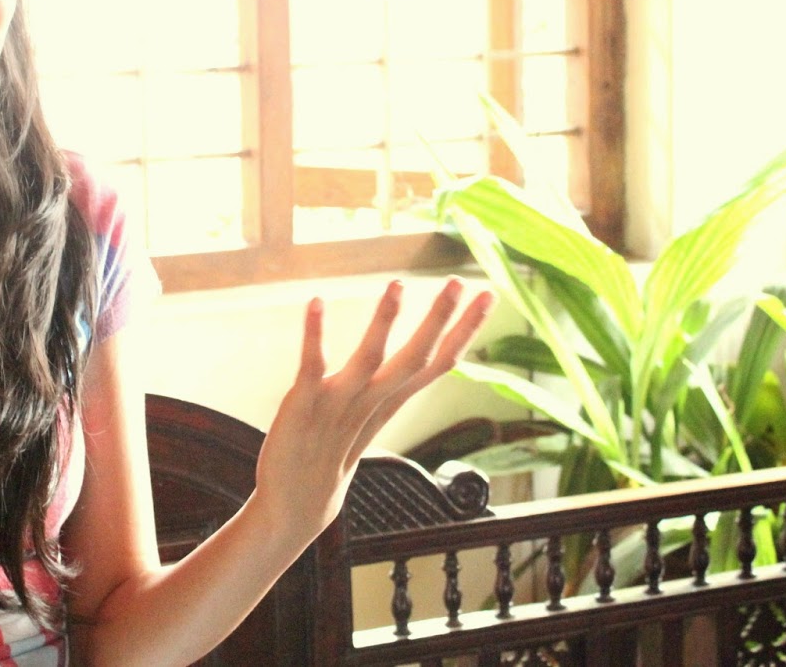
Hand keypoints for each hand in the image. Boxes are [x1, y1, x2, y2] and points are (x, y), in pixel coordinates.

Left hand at [253, 277, 492, 543]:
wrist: (296, 505)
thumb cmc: (332, 454)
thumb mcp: (371, 415)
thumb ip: (391, 386)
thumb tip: (413, 359)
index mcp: (391, 401)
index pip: (438, 362)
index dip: (465, 330)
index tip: (489, 295)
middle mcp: (372, 401)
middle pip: (416, 359)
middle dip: (439, 319)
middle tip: (458, 282)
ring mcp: (339, 404)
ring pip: (370, 359)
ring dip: (384, 322)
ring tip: (398, 284)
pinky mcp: (303, 405)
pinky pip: (311, 366)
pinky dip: (315, 334)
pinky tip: (316, 301)